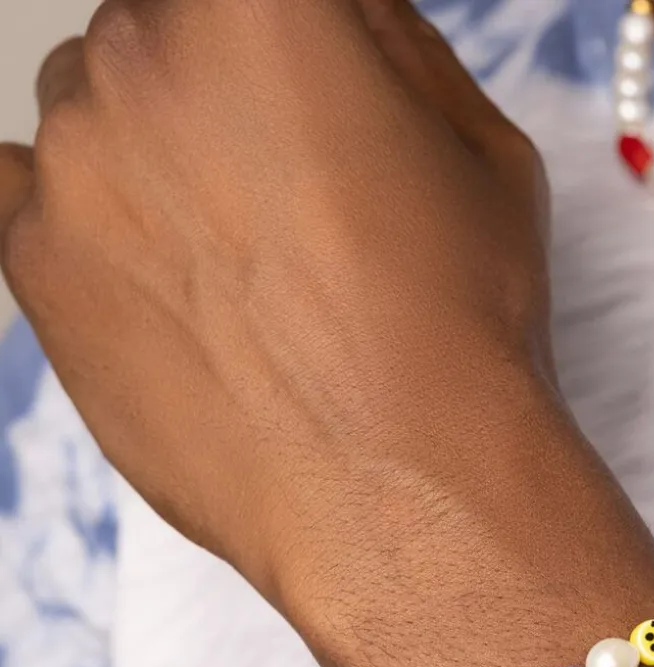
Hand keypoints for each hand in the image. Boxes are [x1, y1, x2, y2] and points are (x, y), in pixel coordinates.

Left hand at [0, 0, 550, 604]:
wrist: (402, 496)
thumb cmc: (453, 336)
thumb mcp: (475, 146)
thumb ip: (383, 41)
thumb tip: (336, 17)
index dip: (284, 46)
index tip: (298, 99)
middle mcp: (140, 55)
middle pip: (154, 31)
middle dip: (211, 89)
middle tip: (283, 185)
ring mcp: (71, 164)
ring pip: (90, 113)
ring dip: (147, 157)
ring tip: (233, 261)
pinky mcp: (30, 267)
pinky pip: (25, 199)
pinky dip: (81, 222)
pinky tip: (157, 277)